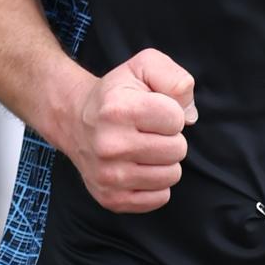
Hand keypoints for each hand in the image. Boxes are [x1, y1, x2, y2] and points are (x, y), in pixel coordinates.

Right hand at [64, 47, 194, 212]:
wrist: (74, 120)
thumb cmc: (116, 94)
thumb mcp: (143, 66)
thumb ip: (174, 78)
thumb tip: (189, 116)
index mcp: (118, 110)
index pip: (176, 119)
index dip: (171, 113)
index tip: (153, 111)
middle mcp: (110, 145)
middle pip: (177, 150)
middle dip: (169, 138)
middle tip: (148, 132)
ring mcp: (109, 176)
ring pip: (171, 175)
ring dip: (164, 161)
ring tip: (144, 149)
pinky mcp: (111, 199)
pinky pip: (159, 198)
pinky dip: (155, 184)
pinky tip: (139, 168)